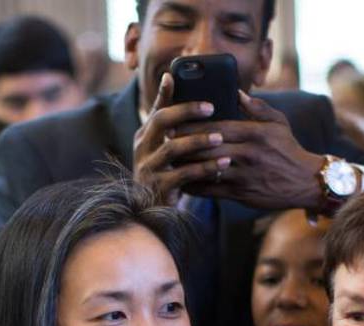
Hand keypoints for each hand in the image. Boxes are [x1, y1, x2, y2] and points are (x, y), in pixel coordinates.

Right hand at [132, 73, 230, 203]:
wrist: (155, 212)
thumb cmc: (168, 173)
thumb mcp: (168, 148)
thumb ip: (176, 124)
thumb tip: (182, 89)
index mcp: (146, 134)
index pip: (156, 108)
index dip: (164, 93)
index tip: (174, 76)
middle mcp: (142, 148)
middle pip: (161, 122)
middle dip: (186, 111)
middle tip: (211, 107)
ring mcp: (148, 168)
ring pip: (171, 148)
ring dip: (198, 141)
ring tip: (220, 138)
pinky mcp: (158, 188)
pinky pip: (182, 175)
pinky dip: (203, 169)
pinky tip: (221, 165)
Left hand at [174, 91, 326, 210]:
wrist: (306, 182)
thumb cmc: (289, 150)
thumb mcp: (278, 123)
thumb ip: (257, 107)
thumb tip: (237, 92)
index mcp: (254, 133)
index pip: (218, 126)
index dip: (194, 124)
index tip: (177, 121)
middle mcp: (248, 154)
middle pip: (207, 147)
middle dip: (184, 144)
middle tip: (165, 141)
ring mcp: (244, 175)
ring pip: (207, 170)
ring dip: (186, 166)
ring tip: (169, 161)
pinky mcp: (242, 194)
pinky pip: (212, 190)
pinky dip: (195, 186)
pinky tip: (182, 181)